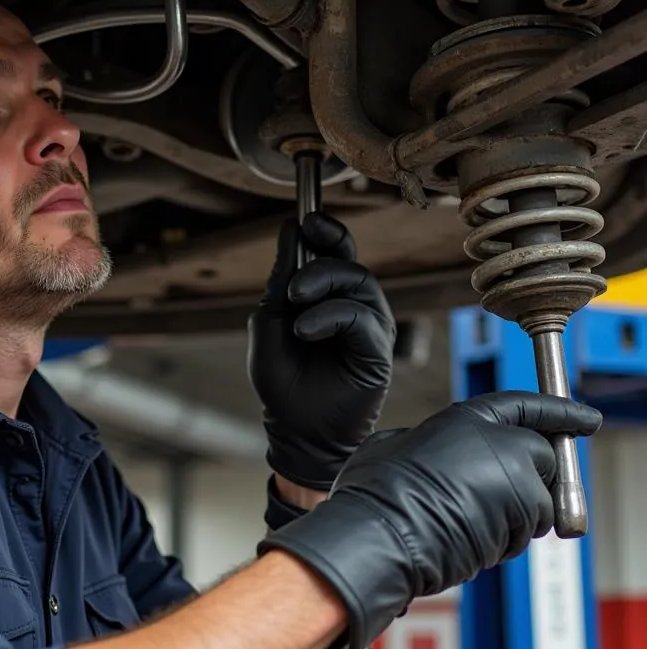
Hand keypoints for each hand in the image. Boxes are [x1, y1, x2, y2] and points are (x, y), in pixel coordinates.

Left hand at [247, 213, 395, 490]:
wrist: (293, 428)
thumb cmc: (282, 379)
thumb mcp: (270, 321)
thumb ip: (281, 278)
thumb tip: (290, 228)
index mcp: (328, 297)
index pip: (337, 251)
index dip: (327, 230)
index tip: (307, 220)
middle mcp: (353, 306)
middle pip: (350, 260)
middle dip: (323, 256)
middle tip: (293, 284)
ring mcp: (369, 326)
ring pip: (359, 281)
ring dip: (321, 284)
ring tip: (296, 305)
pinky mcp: (377, 348)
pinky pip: (360, 315)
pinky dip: (329, 315)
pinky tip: (305, 331)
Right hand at [257, 391, 602, 648]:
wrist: (381, 533)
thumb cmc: (375, 492)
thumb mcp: (392, 445)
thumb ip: (427, 440)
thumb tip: (427, 447)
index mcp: (467, 419)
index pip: (528, 408)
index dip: (561, 412)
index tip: (586, 419)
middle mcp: (499, 444)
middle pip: (544, 455)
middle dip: (534, 477)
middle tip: (504, 497)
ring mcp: (513, 482)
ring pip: (540, 501)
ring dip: (516, 514)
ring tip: (469, 520)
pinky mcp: (518, 520)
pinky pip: (526, 531)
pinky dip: (507, 539)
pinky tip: (470, 538)